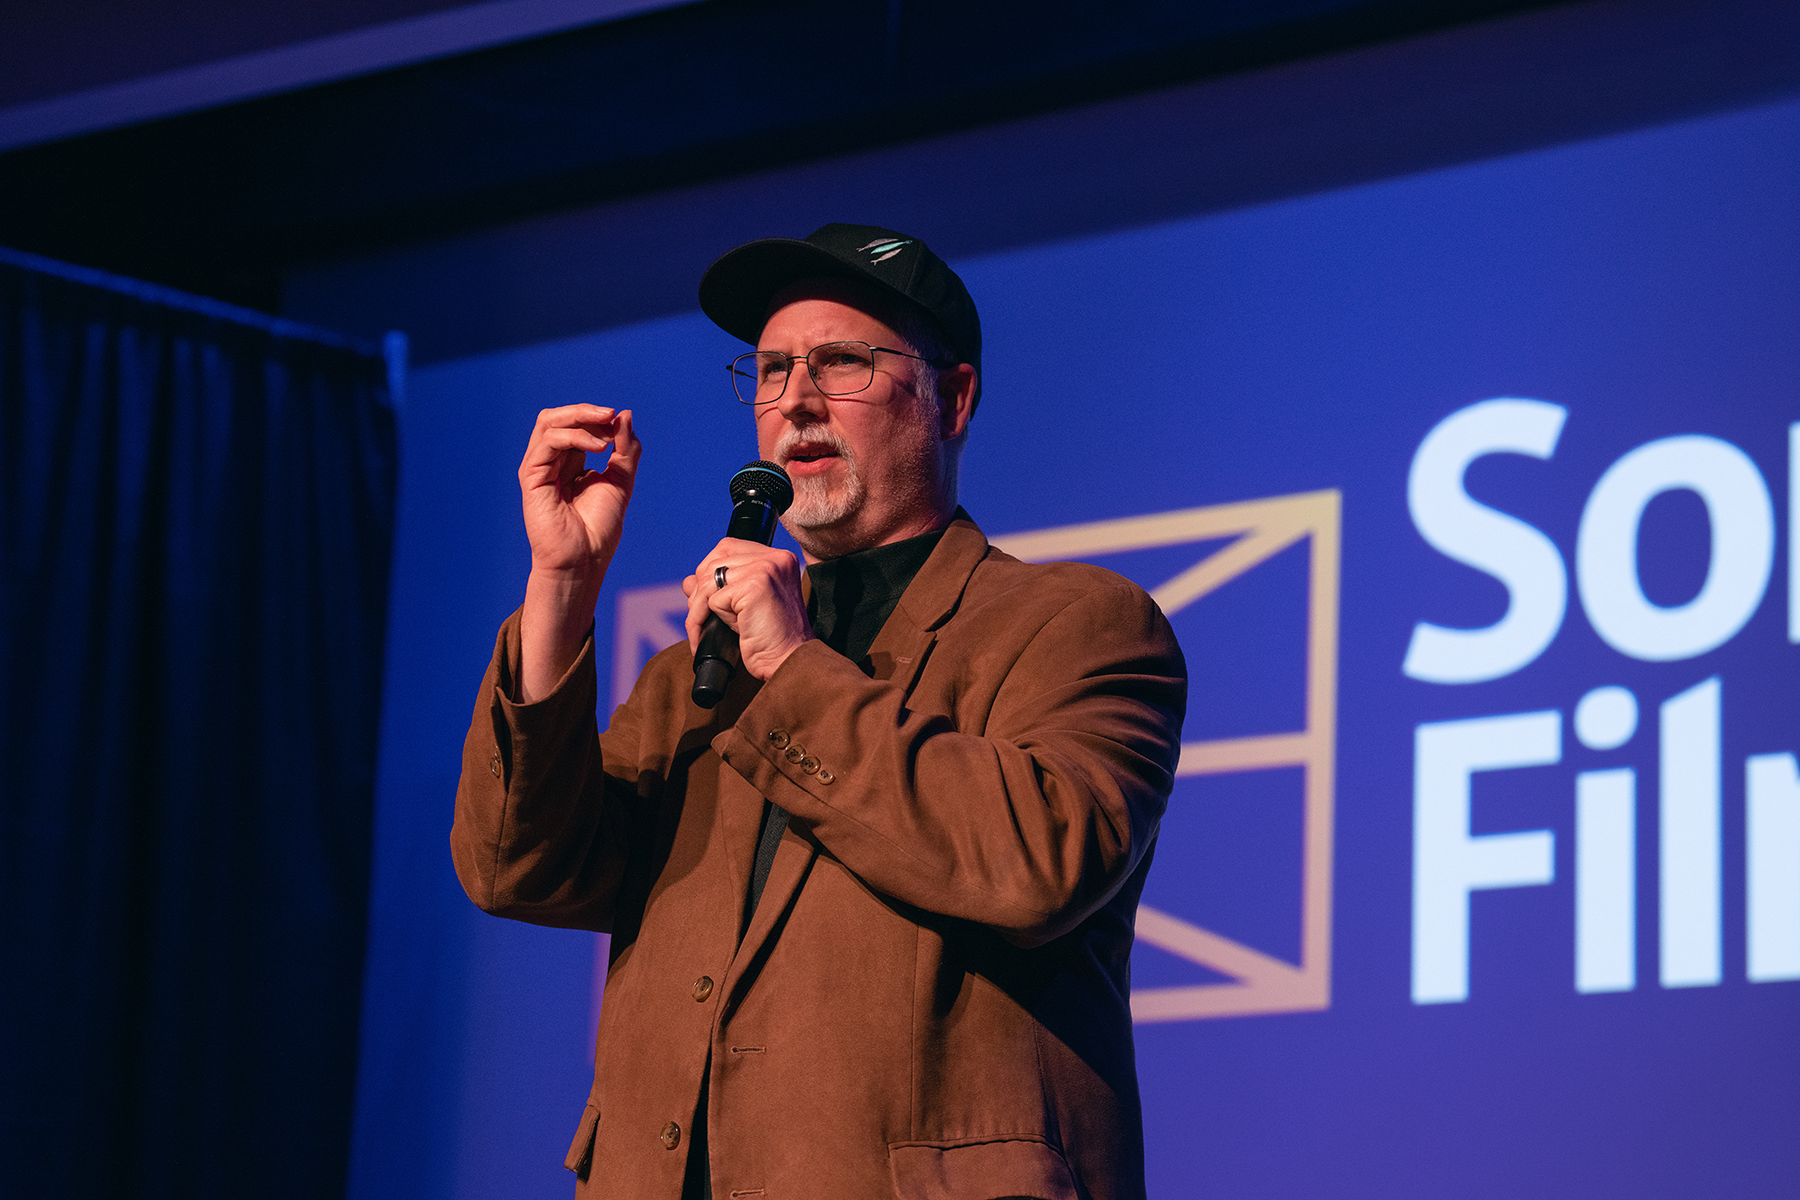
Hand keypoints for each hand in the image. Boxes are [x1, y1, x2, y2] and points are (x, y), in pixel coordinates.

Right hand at [520, 405, 639, 578]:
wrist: (584, 560)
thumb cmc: (599, 528)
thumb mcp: (621, 481)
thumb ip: (625, 449)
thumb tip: (625, 414)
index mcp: (571, 461)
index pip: (577, 424)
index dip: (598, 419)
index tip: (622, 424)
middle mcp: (552, 461)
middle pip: (559, 417)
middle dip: (586, 411)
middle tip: (611, 415)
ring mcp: (539, 467)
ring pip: (549, 422)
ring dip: (580, 418)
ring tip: (606, 433)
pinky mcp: (531, 476)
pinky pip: (548, 442)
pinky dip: (575, 437)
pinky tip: (598, 447)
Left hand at [683, 540, 811, 680]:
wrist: (790, 661)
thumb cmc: (771, 638)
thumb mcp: (745, 605)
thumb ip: (721, 586)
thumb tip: (688, 582)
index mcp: (778, 558)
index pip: (727, 548)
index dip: (709, 572)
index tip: (707, 599)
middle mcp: (774, 558)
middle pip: (714, 563)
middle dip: (698, 593)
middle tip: (700, 619)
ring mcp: (766, 568)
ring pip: (708, 582)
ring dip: (698, 610)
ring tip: (704, 631)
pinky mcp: (754, 586)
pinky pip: (714, 600)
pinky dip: (716, 619)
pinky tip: (734, 632)